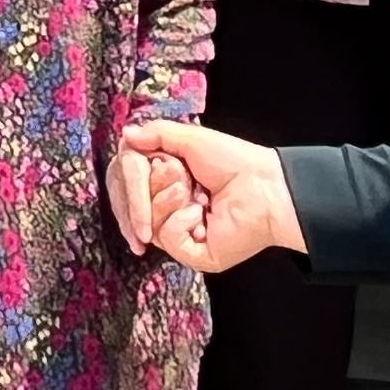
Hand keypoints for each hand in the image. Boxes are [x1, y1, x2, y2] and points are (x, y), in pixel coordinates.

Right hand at [116, 123, 302, 273]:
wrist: (264, 186)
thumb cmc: (234, 161)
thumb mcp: (190, 139)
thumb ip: (156, 135)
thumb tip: (126, 136)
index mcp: (164, 184)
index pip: (126, 187)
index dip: (129, 179)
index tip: (137, 162)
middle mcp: (167, 211)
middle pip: (130, 206)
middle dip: (151, 186)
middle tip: (180, 176)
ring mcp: (178, 235)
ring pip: (147, 221)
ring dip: (169, 199)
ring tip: (195, 193)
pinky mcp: (191, 254)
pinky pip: (167, 237)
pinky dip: (181, 220)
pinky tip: (201, 214)